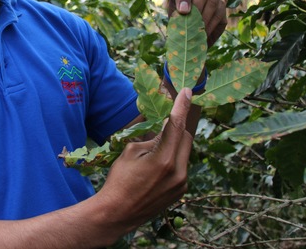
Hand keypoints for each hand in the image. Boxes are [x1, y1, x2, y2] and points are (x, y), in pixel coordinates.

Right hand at [94, 88, 193, 234]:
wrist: (117, 213)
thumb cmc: (119, 180)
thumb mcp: (131, 152)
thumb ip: (151, 138)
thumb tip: (163, 127)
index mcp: (164, 159)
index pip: (176, 125)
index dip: (182, 106)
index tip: (187, 92)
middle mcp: (178, 172)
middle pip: (185, 137)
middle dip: (176, 127)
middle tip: (163, 123)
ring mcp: (182, 184)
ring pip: (185, 152)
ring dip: (174, 144)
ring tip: (155, 150)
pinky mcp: (181, 191)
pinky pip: (182, 166)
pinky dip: (173, 158)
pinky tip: (156, 166)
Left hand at [167, 0, 226, 46]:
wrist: (190, 34)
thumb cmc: (177, 25)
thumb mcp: (173, 20)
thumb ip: (177, 16)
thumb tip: (185, 14)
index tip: (183, 12)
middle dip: (196, 8)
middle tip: (193, 23)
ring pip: (212, 1)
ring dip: (205, 18)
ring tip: (198, 31)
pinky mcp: (221, 6)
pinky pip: (219, 12)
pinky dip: (211, 25)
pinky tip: (205, 33)